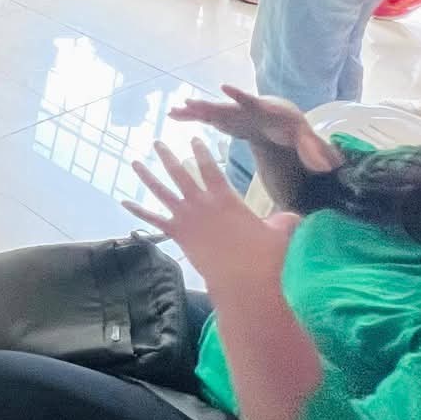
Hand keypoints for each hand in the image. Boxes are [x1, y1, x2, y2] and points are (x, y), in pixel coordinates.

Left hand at [124, 139, 300, 295]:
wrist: (243, 282)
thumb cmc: (263, 257)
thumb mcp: (279, 232)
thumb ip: (284, 220)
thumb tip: (297, 215)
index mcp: (224, 197)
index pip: (209, 167)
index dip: (201, 151)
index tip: (194, 138)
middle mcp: (201, 202)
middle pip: (180, 173)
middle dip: (167, 156)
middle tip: (157, 142)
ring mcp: (185, 217)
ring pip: (161, 191)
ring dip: (147, 175)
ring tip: (136, 161)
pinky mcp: (176, 234)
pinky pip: (152, 220)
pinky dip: (137, 210)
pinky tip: (123, 201)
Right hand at [170, 86, 344, 174]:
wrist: (281, 121)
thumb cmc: (294, 130)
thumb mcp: (306, 140)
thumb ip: (314, 150)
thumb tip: (328, 166)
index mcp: (266, 110)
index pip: (252, 101)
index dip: (239, 96)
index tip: (225, 88)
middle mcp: (246, 107)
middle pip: (226, 105)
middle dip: (209, 104)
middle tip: (190, 102)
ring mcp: (234, 112)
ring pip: (212, 110)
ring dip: (194, 110)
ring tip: (174, 110)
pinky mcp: (226, 118)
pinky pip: (206, 116)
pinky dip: (192, 116)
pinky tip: (174, 115)